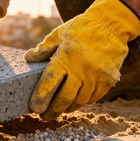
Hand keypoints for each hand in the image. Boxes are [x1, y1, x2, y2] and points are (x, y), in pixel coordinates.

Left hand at [24, 0, 139, 119]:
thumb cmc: (82, 28)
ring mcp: (96, 77)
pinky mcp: (108, 80)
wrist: (111, 24)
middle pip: (64, 98)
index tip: (35, 107)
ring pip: (79, 101)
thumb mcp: (59, 34)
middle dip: (53, 111)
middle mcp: (81, 70)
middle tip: (45, 116)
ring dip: (68, 108)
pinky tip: (76, 101)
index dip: (41, 98)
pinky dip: (84, 101)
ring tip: (60, 110)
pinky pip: (93, 98)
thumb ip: (44, 49)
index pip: (49, 83)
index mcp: (65, 58)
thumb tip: (28, 58)